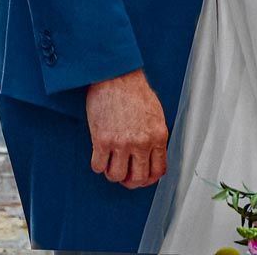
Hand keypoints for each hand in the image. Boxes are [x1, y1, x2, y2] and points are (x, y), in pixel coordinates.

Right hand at [85, 69, 167, 188]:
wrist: (115, 75)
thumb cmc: (133, 90)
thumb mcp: (155, 114)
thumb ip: (154, 137)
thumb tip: (151, 155)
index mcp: (158, 136)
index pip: (158, 171)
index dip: (149, 179)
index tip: (142, 178)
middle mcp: (141, 142)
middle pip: (138, 178)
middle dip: (131, 181)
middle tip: (125, 174)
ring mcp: (121, 143)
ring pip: (117, 176)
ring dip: (113, 173)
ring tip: (111, 163)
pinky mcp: (102, 140)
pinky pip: (98, 166)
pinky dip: (98, 165)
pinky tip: (100, 155)